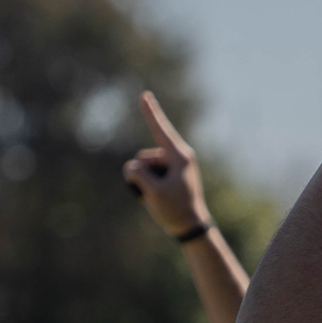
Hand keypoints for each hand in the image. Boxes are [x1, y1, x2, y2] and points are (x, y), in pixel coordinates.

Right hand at [123, 91, 209, 234]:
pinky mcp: (171, 173)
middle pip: (144, 158)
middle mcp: (178, 156)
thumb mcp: (152, 192)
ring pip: (144, 167)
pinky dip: (149, 186)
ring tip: (161, 197)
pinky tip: (159, 198)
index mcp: (179, 156)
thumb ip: (136, 173)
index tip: (145, 95)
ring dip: (146, 183)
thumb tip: (131, 167)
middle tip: (159, 195)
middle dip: (143, 176)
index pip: (160, 130)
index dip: (150, 112)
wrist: (191, 227)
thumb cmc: (175, 210)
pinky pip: (149, 174)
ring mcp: (174, 165)